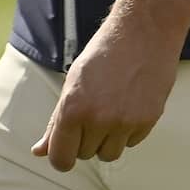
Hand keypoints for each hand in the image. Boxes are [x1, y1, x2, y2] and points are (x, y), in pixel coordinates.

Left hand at [31, 15, 181, 172]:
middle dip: (86, 139)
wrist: (144, 31)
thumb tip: (40, 151)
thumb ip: (56, 121)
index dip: (61, 157)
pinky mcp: (148, 119)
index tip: (66, 150)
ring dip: (107, 140)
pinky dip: (128, 131)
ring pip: (109, 153)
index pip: (60, 158)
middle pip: (85, 155)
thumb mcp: (72, 84)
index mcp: (73, 110)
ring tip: (111, 112)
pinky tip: (129, 105)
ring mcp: (126, 121)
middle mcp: (99, 119)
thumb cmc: (105, 53)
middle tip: (94, 112)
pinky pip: (132, 142)